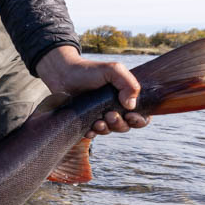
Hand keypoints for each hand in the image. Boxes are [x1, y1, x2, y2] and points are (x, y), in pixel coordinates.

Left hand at [36, 46, 150, 137]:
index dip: (139, 120)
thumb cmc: (89, 70)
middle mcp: (115, 108)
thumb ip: (128, 83)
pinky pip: (93, 133)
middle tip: (110, 115)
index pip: (141, 115)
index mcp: (125, 98)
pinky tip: (89, 129)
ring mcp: (100, 115)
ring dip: (106, 129)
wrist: (63, 74)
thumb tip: (131, 105)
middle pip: (126, 126)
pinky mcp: (86, 120)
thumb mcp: (113, 70)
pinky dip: (93, 133)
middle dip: (120, 124)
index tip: (130, 115)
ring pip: (110, 130)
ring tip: (98, 121)